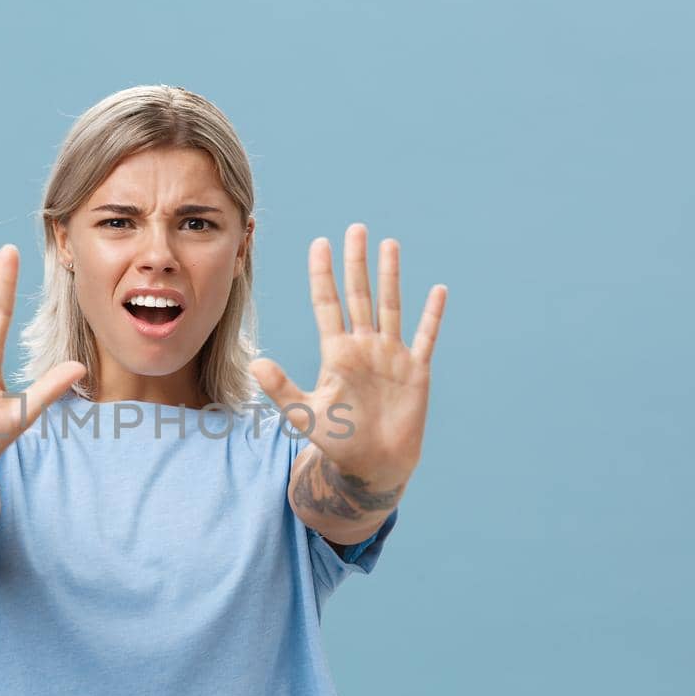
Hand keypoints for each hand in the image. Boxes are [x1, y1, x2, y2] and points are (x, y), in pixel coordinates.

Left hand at [250, 224, 446, 489]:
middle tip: (355, 229)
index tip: (319, 243)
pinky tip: (438, 290)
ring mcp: (391, 356)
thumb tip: (257, 364)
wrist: (373, 466)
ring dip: (391, 276)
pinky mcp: (415, 371)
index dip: (324, 274)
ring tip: (389, 244)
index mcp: (337, 353)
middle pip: (359, 295)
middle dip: (357, 263)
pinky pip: (426, 337)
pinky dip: (432, 315)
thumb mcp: (306, 415)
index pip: (328, 303)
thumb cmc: (338, 442)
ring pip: (391, 306)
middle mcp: (364, 347)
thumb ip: (282, 389)